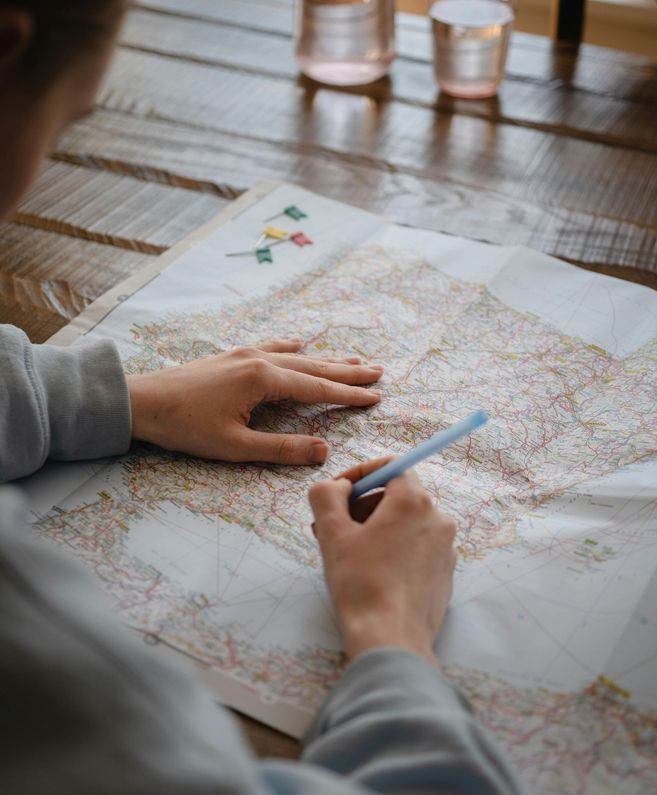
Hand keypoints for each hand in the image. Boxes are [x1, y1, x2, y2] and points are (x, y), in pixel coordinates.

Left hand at [126, 339, 381, 463]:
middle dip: (348, 371)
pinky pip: (271, 348)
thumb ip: (281, 449)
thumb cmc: (185, 427)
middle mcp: (258, 360)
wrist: (140, 402)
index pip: (318, 389)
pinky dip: (291, 348)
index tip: (377, 397)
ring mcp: (244, 354)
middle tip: (379, 372)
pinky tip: (299, 343)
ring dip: (326, 359)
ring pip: (296, 356)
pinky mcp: (231, 356)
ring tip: (354, 360)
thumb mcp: (235, 447)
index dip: (349, 395)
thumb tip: (323, 451)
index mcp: (263, 380)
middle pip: (314, 366)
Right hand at [309, 458, 456, 664]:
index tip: (338, 495)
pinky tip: (373, 574)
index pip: (390, 466)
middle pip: (398, 495)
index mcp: (413, 501)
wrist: (391, 640)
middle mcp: (437, 519)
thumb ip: (327, 495)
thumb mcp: (331, 533)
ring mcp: (446, 548)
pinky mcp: (446, 574)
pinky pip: (417, 548)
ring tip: (350, 555)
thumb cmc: (361, 584)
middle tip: (335, 528)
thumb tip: (338, 488)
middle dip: (364, 505)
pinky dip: (395, 551)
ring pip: (407, 523)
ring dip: (377, 529)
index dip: (360, 474)